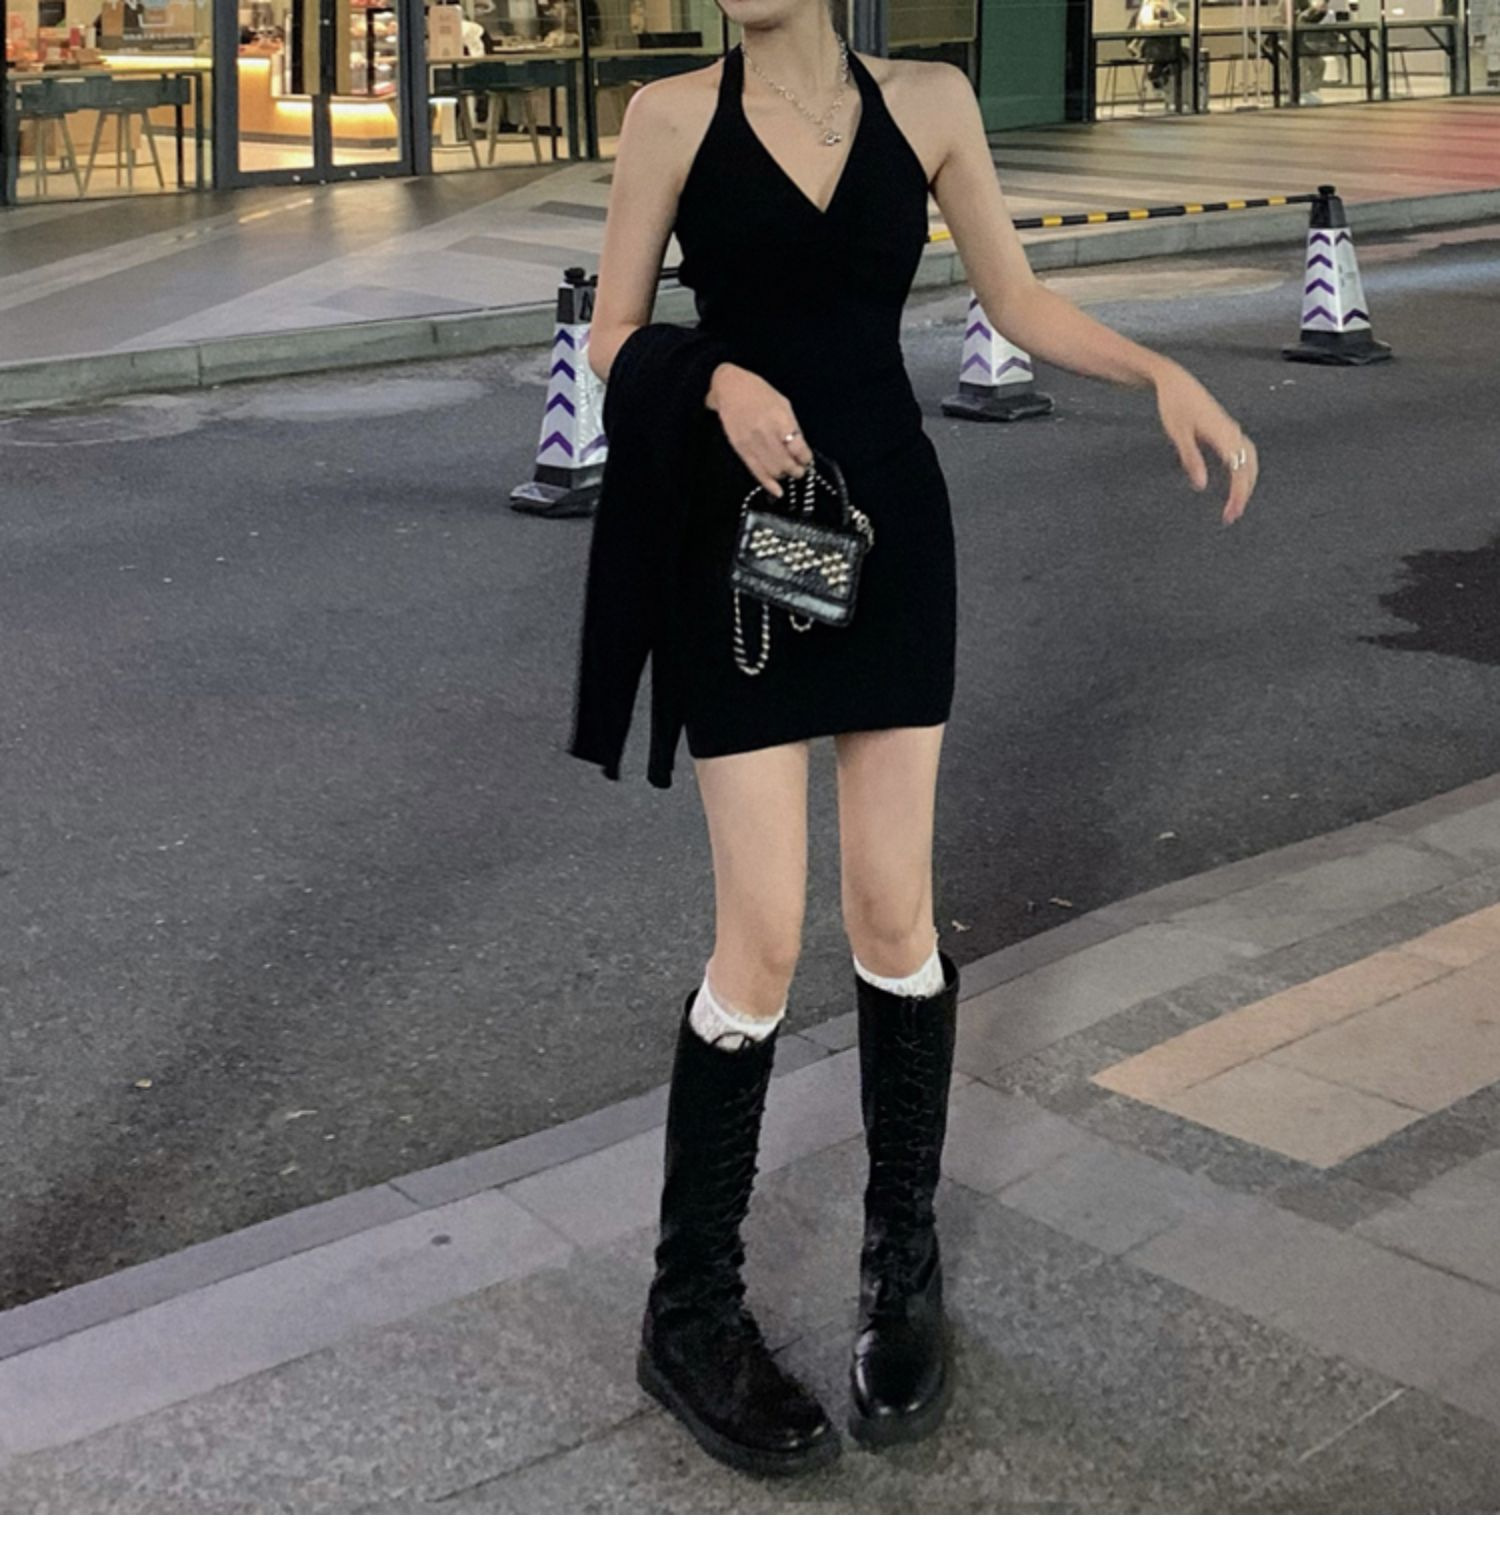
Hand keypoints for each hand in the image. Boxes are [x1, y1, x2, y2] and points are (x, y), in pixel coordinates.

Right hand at [705, 363, 811, 499]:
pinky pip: (757, 471)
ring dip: (784, 475)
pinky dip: (769, 484)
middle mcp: (766, 433)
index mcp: (780, 419)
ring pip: (774, 470)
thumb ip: (792, 426)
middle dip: (797, 470)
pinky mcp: (741, 450)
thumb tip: (800, 449)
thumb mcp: (782, 404)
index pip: (798, 448)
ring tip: (788, 473)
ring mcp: (752, 443)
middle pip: (786, 463)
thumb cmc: (759, 392)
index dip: (805, 458)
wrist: (730, 388)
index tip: (807, 460)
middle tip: (800, 470)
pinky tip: (778, 491)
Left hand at [1153, 361, 1257, 525]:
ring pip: (1250, 460)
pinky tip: (1237, 482)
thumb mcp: (1178, 434)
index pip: (1239, 470)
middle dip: (1244, 493)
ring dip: (1246, 483)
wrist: (1175, 381)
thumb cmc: (1174, 404)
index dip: (1238, 494)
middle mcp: (1232, 431)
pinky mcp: (1227, 429)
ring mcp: (1232, 429)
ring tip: (1236, 504)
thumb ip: (1191, 459)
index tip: (1231, 512)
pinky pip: (1244, 453)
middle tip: (1232, 515)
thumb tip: (1201, 485)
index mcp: (1223, 433)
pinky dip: (1244, 470)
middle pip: (1249, 467)